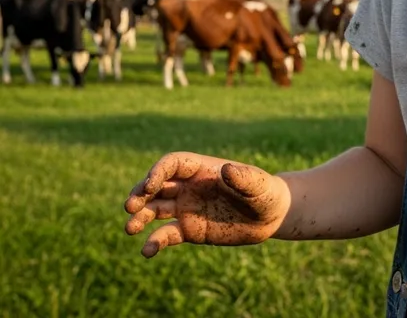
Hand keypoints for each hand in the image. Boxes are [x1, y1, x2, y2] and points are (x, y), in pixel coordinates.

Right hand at [124, 152, 290, 257]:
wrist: (269, 217)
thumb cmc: (264, 192)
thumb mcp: (257, 184)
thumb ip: (243, 177)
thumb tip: (226, 170)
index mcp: (203, 169)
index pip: (173, 164)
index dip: (158, 172)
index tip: (149, 186)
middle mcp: (190, 187)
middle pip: (158, 185)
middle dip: (141, 193)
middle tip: (129, 205)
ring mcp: (187, 208)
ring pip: (156, 209)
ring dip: (140, 216)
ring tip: (130, 228)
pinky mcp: (189, 230)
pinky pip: (166, 235)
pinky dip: (155, 242)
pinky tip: (147, 251)